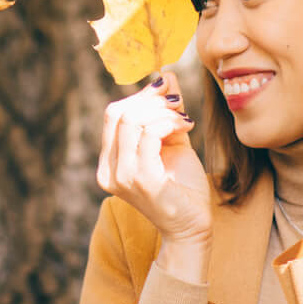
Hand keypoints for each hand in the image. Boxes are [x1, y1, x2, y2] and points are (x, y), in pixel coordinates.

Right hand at [96, 73, 211, 279]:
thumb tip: (165, 75)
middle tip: (177, 101)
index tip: (166, 89)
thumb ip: (166, 113)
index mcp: (109, 163)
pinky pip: (148, 135)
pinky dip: (168, 123)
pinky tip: (186, 128)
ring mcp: (121, 177)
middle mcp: (108, 171)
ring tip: (184, 119)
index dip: (139, 96)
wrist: (194, 228)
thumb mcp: (172, 143)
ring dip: (163, 112)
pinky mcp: (139, 180)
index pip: (113, 115)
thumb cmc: (182, 188)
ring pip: (131, 120)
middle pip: (118, 112)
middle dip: (150, 100)